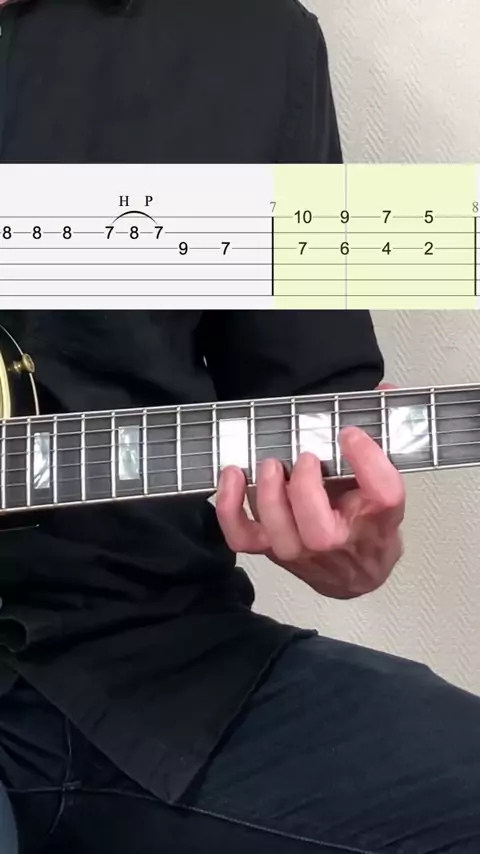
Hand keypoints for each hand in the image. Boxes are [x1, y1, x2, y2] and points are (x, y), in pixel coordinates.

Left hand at [215, 387, 404, 599]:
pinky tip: (234, 475)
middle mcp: (338, 542)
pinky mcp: (271, 549)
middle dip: (306, 489)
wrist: (359, 570)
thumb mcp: (385, 480)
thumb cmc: (369, 521)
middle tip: (306, 457)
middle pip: (320, 532)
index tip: (350, 432)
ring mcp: (300, 550)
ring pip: (279, 532)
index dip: (367, 459)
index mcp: (378, 518)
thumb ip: (381, 435)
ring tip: (271, 464)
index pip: (384, 494)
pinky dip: (230, 507)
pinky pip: (241, 535)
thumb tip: (381, 391)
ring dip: (268, 494)